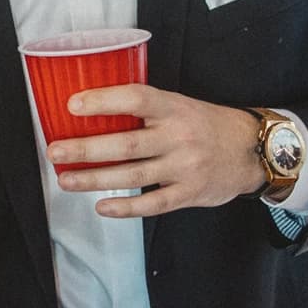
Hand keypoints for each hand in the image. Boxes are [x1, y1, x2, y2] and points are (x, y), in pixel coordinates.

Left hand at [46, 85, 264, 217]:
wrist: (252, 151)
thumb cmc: (206, 125)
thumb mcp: (180, 105)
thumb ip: (146, 109)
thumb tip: (94, 111)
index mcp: (174, 107)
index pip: (136, 99)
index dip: (103, 101)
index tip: (73, 105)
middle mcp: (179, 136)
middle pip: (126, 144)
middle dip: (86, 149)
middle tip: (55, 151)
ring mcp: (185, 167)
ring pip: (133, 176)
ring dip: (95, 179)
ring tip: (66, 179)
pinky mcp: (189, 193)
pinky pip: (153, 204)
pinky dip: (125, 208)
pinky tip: (102, 206)